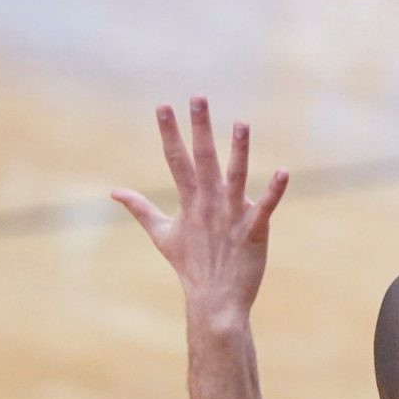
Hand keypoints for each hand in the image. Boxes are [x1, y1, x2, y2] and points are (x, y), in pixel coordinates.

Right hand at [114, 98, 289, 328]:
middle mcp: (209, 203)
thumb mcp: (162, 235)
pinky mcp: (254, 231)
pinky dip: (274, 191)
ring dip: (239, 151)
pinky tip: (284, 172)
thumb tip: (114, 192)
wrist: (214, 300)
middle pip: (203, 159)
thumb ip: (141, 209)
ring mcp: (231, 216)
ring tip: (242, 123)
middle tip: (198, 97)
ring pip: (235, 177)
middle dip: (200, 128)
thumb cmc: (190, 267)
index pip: (176, 160)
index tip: (163, 106)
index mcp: (189, 201)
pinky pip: (265, 208)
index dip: (170, 132)